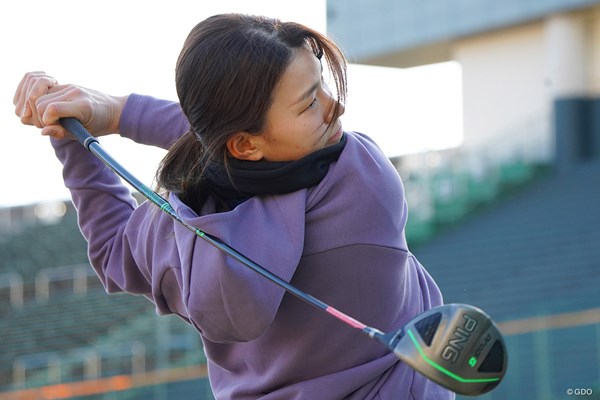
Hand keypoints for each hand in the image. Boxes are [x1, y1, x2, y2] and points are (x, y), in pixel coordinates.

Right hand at [13, 71, 127, 138]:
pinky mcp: (67, 85)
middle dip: (41, 116)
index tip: (54, 128)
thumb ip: (62, 133)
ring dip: (41, 110)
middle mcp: (75, 93)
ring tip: (55, 119)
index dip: (47, 121)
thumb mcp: (83, 133)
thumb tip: (43, 131)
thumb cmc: (101, 125)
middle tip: (53, 125)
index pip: (52, 109)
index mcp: (82, 106)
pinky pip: (46, 93)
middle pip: (41, 102)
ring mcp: (70, 86)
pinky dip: (45, 103)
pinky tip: (55, 112)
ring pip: (40, 97)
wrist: (114, 110)